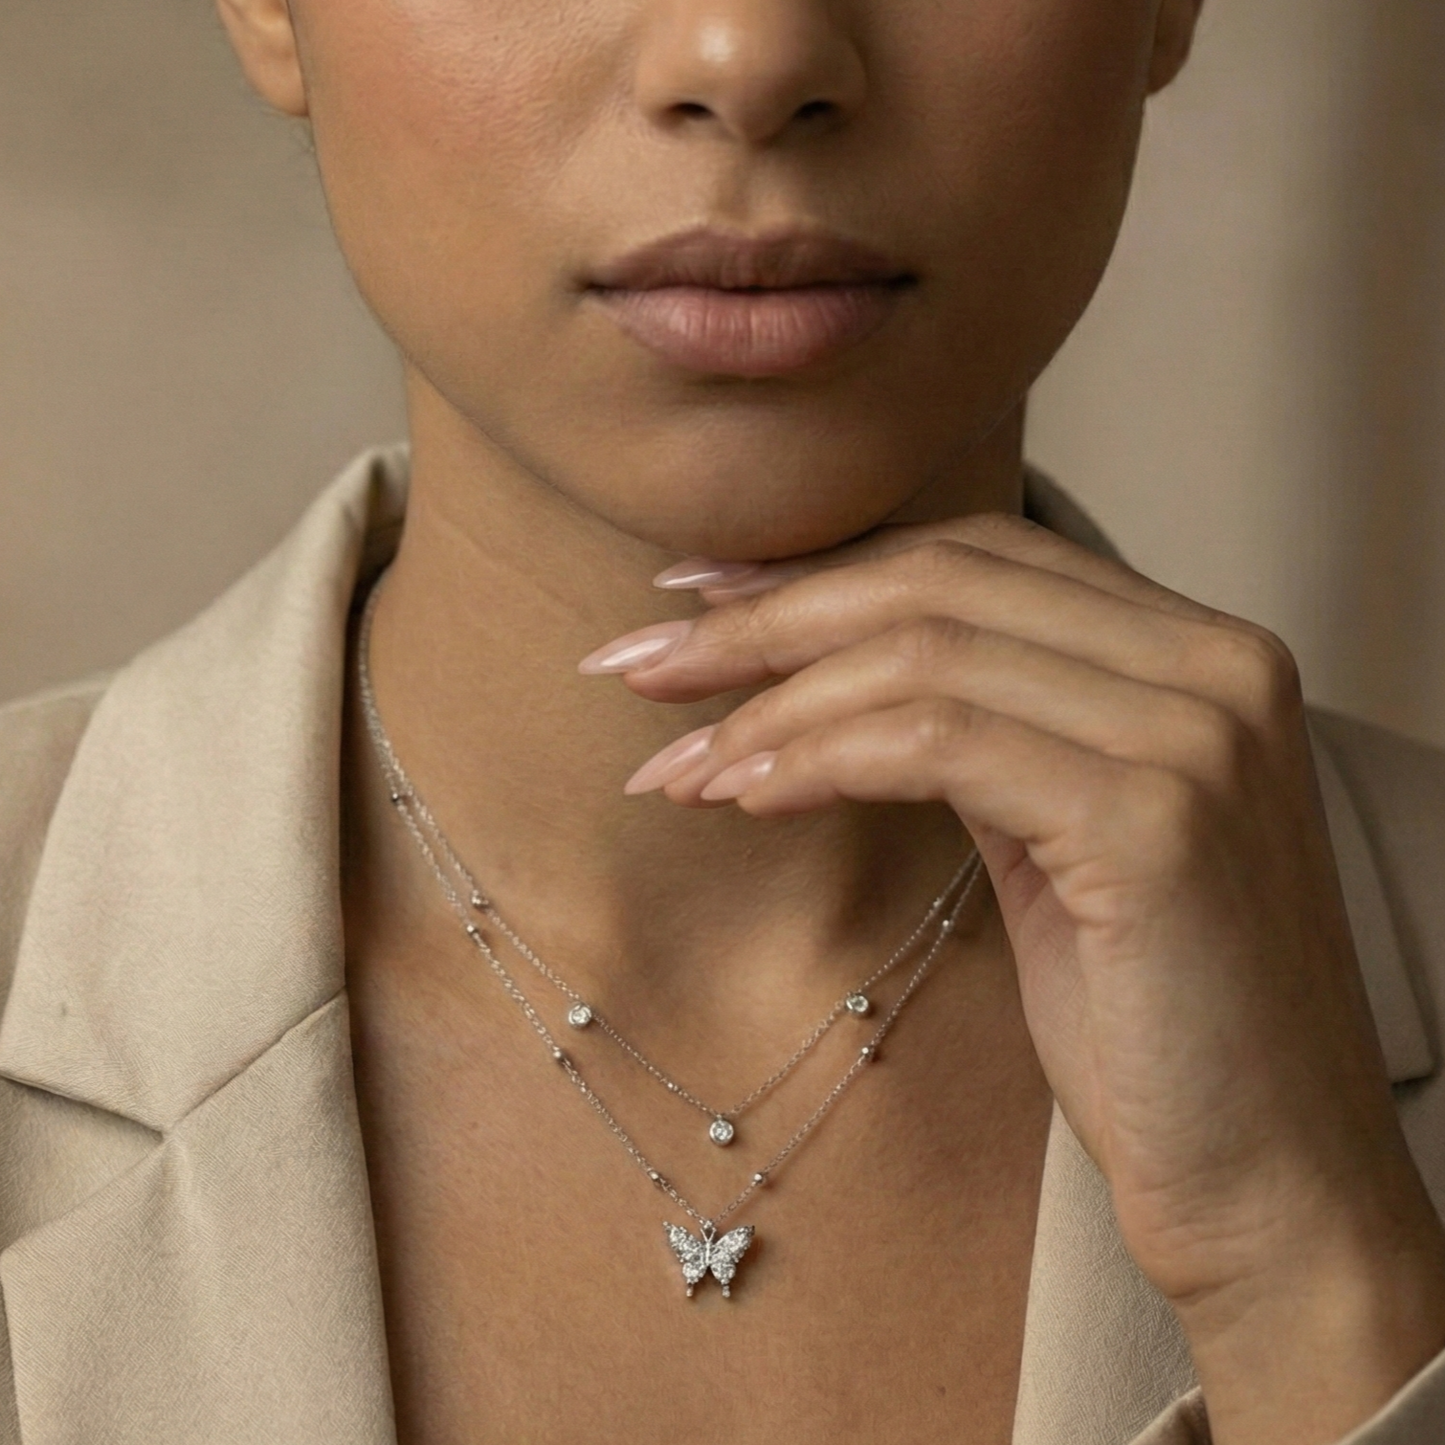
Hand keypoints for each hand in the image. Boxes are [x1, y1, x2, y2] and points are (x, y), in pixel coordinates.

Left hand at [581, 514, 1444, 1443]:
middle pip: (937, 582)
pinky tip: (742, 796)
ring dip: (768, 705)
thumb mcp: (1054, 834)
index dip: (819, 570)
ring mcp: (1193, 734)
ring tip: (671, 765)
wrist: (1268, 1179)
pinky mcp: (1155, 820)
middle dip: (764, 620)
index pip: (973, 556)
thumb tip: (812, 673)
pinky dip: (818, 758)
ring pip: (924, 655)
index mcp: (1192, 650)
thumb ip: (979, 729)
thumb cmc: (1148, 1017)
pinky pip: (935, 744)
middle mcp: (1211, 664)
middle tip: (638, 665)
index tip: (694, 604)